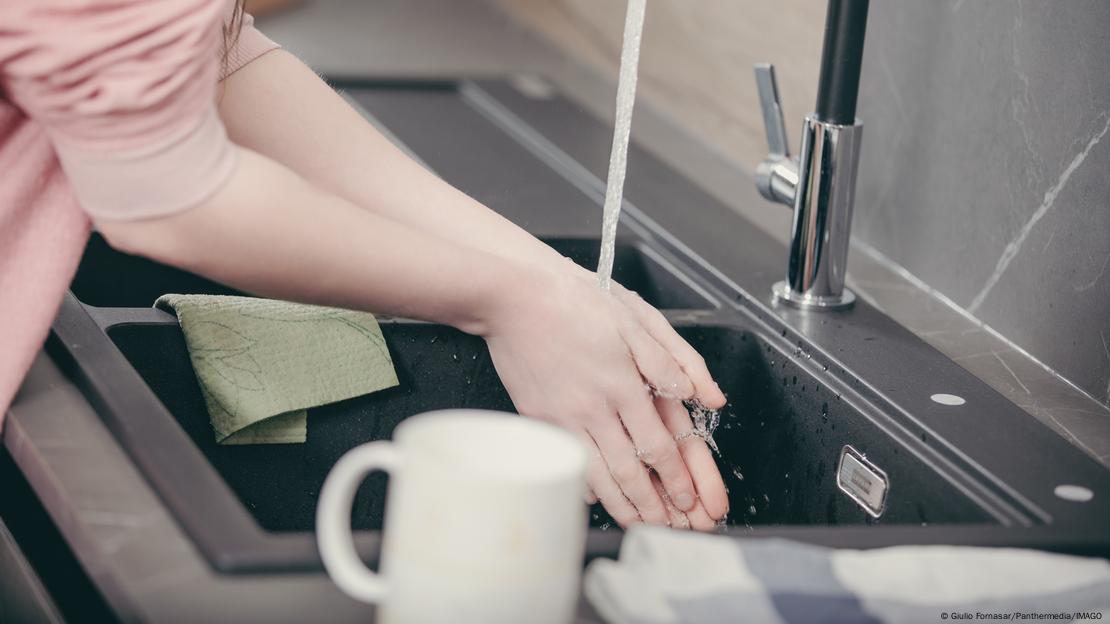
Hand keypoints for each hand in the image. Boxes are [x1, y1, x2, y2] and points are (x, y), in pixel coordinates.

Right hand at [483, 267, 705, 525]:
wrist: (513, 296)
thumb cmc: (573, 300)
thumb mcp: (634, 319)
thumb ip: (671, 360)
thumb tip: (702, 393)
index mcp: (623, 383)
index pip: (657, 445)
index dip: (677, 478)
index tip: (690, 499)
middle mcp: (593, 408)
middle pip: (628, 471)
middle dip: (652, 505)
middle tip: (669, 526)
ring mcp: (562, 416)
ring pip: (596, 474)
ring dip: (620, 505)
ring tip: (638, 523)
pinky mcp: (538, 417)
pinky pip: (568, 460)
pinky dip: (583, 485)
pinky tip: (594, 498)